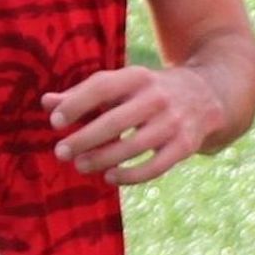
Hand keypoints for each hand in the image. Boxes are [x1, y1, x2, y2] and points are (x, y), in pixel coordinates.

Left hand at [43, 65, 226, 185]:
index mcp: (139, 77)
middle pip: (114, 121)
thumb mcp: (123, 84)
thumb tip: (46, 103)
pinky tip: (111, 177)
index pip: (102, 87)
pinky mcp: (186, 144)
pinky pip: (155, 166)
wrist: (208, 94)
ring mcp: (174, 122)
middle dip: (83, 139)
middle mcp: (158, 97)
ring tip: (81, 165)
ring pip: (132, 147)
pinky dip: (130, 176)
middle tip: (61, 152)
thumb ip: (84, 94)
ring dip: (102, 159)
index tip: (55, 122)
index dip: (76, 104)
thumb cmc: (150, 91)